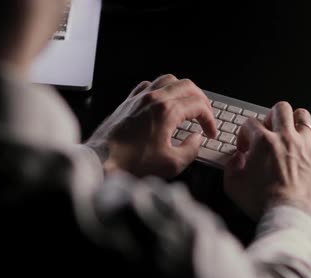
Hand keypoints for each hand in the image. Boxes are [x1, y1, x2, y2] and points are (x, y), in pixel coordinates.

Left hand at [85, 75, 217, 178]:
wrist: (100, 162)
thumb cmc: (131, 164)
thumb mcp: (171, 163)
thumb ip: (191, 149)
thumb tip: (196, 140)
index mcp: (166, 111)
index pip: (198, 105)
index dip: (209, 119)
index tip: (210, 132)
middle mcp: (153, 98)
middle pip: (187, 86)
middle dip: (201, 100)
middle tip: (204, 116)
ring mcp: (138, 98)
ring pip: (168, 80)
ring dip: (182, 91)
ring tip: (187, 105)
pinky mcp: (127, 102)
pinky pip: (148, 85)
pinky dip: (161, 90)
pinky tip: (162, 102)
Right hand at [224, 102, 310, 224]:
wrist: (289, 214)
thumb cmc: (262, 202)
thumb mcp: (232, 186)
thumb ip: (230, 167)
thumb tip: (236, 159)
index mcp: (262, 142)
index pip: (250, 123)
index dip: (243, 134)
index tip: (245, 147)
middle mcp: (285, 138)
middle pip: (280, 109)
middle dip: (271, 117)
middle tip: (268, 130)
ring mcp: (305, 145)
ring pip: (303, 116)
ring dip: (294, 121)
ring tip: (289, 131)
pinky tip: (308, 145)